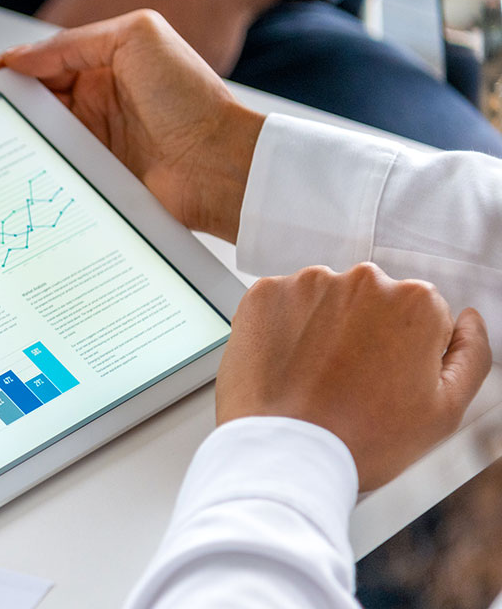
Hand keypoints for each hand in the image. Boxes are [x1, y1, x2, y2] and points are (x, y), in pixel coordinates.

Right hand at [0, 10, 263, 242]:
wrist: (220, 166)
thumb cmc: (191, 98)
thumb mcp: (137, 37)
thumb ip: (76, 41)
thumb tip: (23, 57)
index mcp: (104, 61)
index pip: (40, 61)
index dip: (2, 69)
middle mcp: (96, 99)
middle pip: (31, 98)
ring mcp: (94, 138)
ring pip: (36, 132)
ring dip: (8, 133)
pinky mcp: (94, 173)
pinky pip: (52, 165)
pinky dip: (29, 163)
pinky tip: (6, 164)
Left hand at [218, 263, 491, 491]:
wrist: (287, 455)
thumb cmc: (364, 439)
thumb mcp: (445, 410)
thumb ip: (470, 355)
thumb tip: (469, 319)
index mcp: (415, 301)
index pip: (420, 314)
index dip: (406, 351)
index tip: (386, 379)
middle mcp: (362, 280)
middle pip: (371, 301)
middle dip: (365, 333)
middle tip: (350, 382)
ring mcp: (307, 284)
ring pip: (325, 300)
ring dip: (323, 328)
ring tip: (316, 377)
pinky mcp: (263, 295)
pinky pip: (281, 305)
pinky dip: (283, 329)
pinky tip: (287, 366)